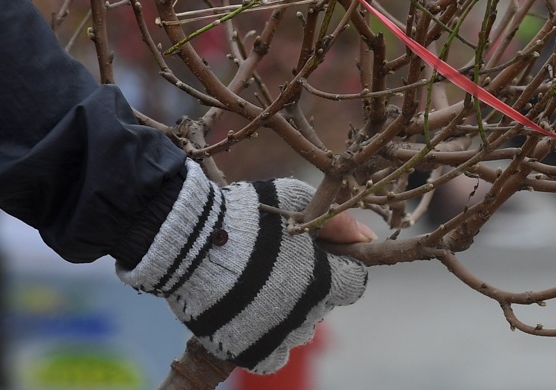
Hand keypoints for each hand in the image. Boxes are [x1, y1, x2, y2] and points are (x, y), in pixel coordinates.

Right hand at [122, 166, 369, 374]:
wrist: (188, 244)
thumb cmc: (245, 216)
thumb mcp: (294, 201)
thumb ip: (336, 223)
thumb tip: (367, 240)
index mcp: (324, 280)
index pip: (354, 282)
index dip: (339, 267)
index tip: (317, 257)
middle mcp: (306, 316)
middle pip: (323, 305)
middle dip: (309, 286)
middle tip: (277, 266)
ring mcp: (279, 338)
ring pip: (297, 329)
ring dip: (286, 312)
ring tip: (255, 285)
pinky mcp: (252, 354)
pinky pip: (273, 355)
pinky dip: (266, 338)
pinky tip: (249, 313)